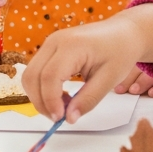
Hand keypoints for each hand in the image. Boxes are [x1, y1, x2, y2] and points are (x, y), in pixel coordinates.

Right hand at [22, 3, 152, 122]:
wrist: (123, 33)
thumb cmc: (120, 52)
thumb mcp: (109, 79)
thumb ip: (88, 100)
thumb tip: (69, 119)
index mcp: (72, 46)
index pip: (49, 76)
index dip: (50, 101)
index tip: (61, 118)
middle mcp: (55, 41)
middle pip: (32, 76)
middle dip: (41, 102)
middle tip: (60, 117)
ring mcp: (49, 43)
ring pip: (29, 75)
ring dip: (40, 96)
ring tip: (62, 107)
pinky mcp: (49, 48)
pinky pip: (36, 71)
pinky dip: (42, 88)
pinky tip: (61, 96)